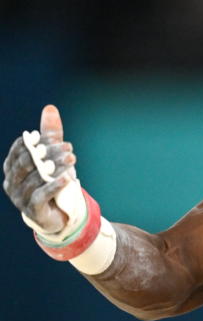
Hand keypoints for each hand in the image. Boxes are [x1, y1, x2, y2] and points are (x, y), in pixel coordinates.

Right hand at [2, 105, 76, 232]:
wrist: (57, 213)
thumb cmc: (50, 179)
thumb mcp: (51, 155)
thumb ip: (50, 134)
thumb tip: (50, 107)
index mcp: (12, 167)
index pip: (19, 151)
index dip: (34, 143)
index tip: (50, 138)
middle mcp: (11, 181)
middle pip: (28, 163)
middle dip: (48, 153)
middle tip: (68, 147)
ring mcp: (19, 197)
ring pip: (36, 178)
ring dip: (55, 167)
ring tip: (72, 158)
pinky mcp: (31, 209)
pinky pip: (41, 195)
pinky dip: (54, 186)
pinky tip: (67, 178)